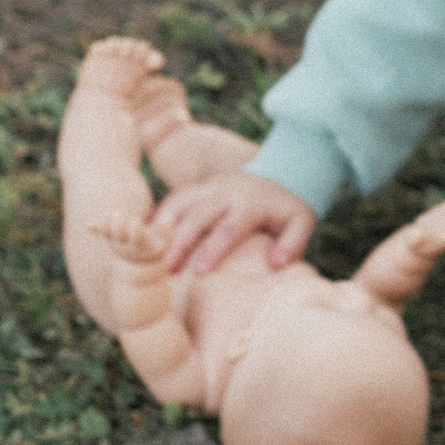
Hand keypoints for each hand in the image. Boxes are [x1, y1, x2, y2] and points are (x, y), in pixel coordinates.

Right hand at [149, 170, 314, 279]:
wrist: (279, 173)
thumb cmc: (287, 208)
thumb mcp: (301, 222)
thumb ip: (293, 242)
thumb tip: (278, 264)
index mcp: (251, 204)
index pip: (230, 227)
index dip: (214, 249)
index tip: (199, 272)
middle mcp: (225, 193)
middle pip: (197, 217)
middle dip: (180, 242)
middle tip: (165, 269)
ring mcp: (207, 187)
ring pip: (178, 205)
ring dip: (161, 229)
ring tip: (145, 254)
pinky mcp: (195, 188)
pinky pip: (172, 200)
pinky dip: (156, 218)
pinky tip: (143, 238)